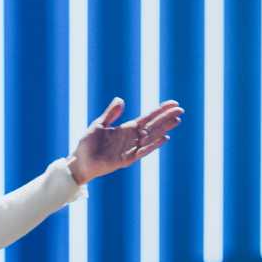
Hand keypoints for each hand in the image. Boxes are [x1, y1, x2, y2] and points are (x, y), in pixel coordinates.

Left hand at [68, 97, 183, 184]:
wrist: (79, 161)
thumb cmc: (88, 144)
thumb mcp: (99, 124)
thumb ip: (111, 114)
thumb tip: (121, 99)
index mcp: (126, 129)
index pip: (147, 117)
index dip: (160, 110)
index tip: (173, 103)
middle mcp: (131, 138)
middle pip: (153, 126)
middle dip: (166, 117)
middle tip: (181, 110)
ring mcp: (130, 148)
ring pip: (151, 137)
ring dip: (164, 129)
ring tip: (177, 121)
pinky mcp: (126, 159)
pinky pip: (142, 151)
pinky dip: (153, 145)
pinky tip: (164, 138)